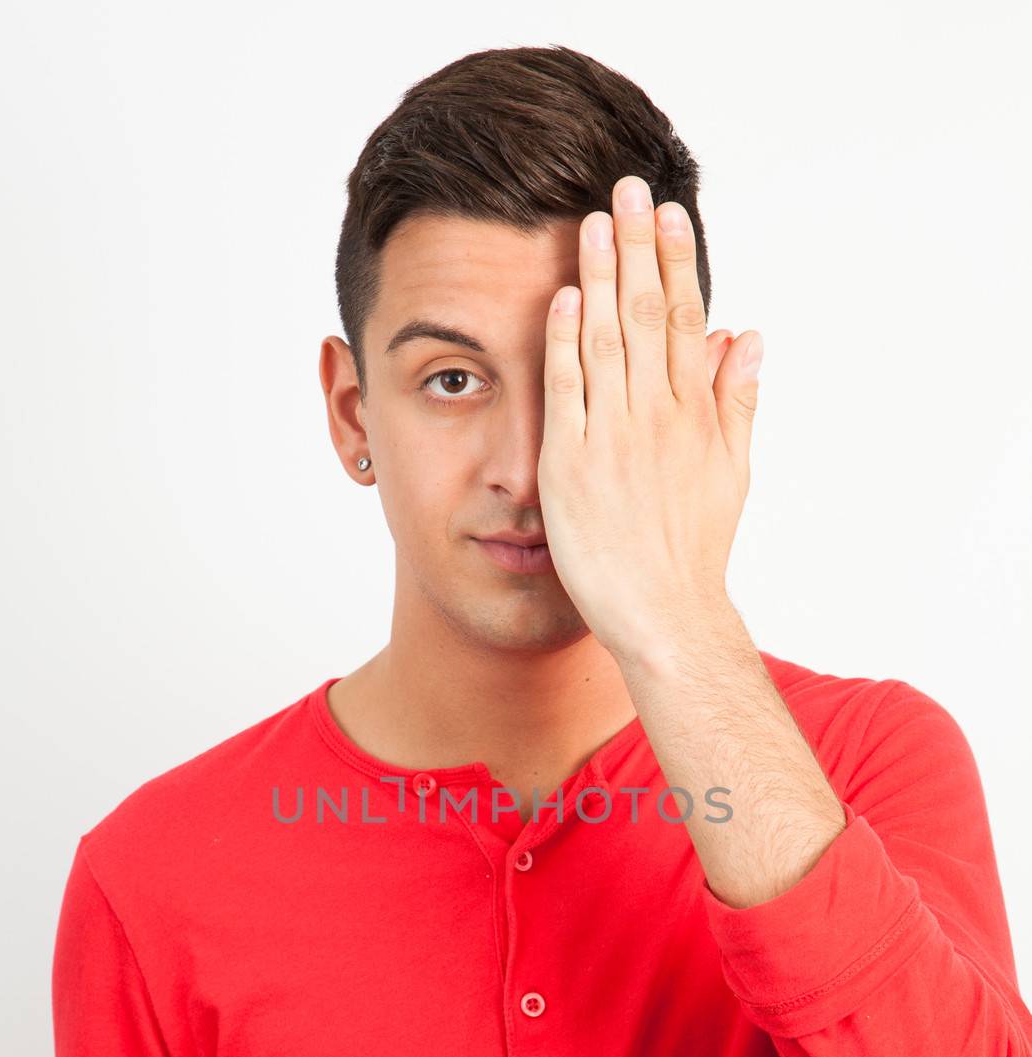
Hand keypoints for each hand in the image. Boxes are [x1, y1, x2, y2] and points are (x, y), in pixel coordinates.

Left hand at [536, 173, 761, 666]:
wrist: (665, 615)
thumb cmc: (693, 551)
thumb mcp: (730, 471)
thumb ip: (736, 399)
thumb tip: (747, 334)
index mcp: (695, 414)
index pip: (684, 320)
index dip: (675, 262)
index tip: (667, 212)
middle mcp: (658, 417)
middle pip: (646, 315)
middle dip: (636, 248)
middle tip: (625, 187)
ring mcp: (614, 439)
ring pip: (607, 341)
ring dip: (598, 277)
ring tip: (589, 222)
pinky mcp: (572, 466)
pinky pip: (568, 392)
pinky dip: (565, 343)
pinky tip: (561, 298)